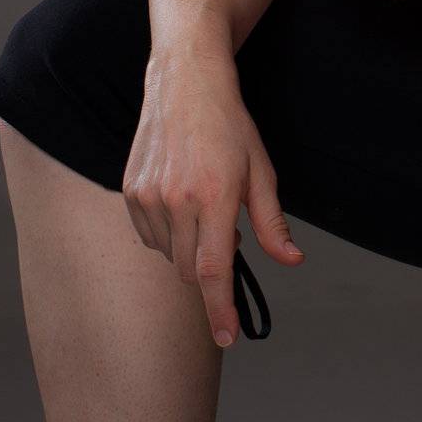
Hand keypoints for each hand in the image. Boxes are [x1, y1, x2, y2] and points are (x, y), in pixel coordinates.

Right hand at [123, 50, 304, 348]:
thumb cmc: (229, 126)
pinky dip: (167, 233)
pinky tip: (181, 202)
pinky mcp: (130, 191)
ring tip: (204, 207)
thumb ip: (273, 222)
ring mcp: (149, 196)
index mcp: (215, 196)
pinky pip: (149, 236)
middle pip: (189, 270)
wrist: (186, 83)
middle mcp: (177, 200)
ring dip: (187, 249)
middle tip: (228, 232)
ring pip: (168, 255)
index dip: (220, 310)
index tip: (227, 338)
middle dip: (209, 269)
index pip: (213, 270)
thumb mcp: (261, 171)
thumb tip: (291, 259)